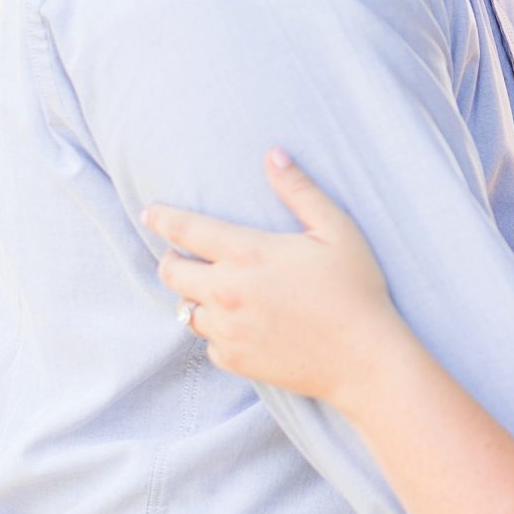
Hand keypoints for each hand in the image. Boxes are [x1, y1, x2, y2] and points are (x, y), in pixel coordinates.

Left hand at [144, 151, 404, 405]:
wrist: (364, 358)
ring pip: (185, 309)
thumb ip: (300, 191)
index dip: (162, 218)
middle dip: (170, 258)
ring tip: (212, 289)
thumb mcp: (336, 230)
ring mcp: (228, 330)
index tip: (149, 213)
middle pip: (171, 272)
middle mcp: (227, 292)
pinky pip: (208, 341)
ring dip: (193, 296)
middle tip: (181, 254)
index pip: (186, 230)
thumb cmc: (355, 289)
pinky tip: (238, 323)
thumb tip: (273, 154)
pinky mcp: (234, 359)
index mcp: (248, 254)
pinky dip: (216, 330)